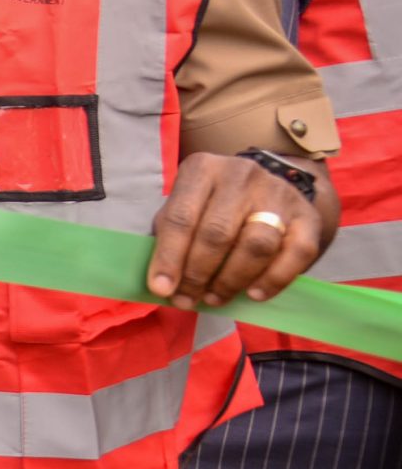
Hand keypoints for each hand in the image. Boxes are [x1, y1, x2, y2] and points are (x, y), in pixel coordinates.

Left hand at [146, 151, 324, 306]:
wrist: (271, 186)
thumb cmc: (215, 202)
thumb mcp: (187, 204)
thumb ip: (171, 234)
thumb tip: (161, 281)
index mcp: (202, 169)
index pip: (180, 217)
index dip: (169, 257)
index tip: (161, 289)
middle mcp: (241, 175)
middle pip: (217, 233)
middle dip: (198, 274)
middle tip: (188, 299)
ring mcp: (278, 194)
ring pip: (256, 245)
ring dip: (231, 280)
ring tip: (215, 299)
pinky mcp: (308, 217)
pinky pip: (296, 254)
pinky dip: (274, 280)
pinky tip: (254, 294)